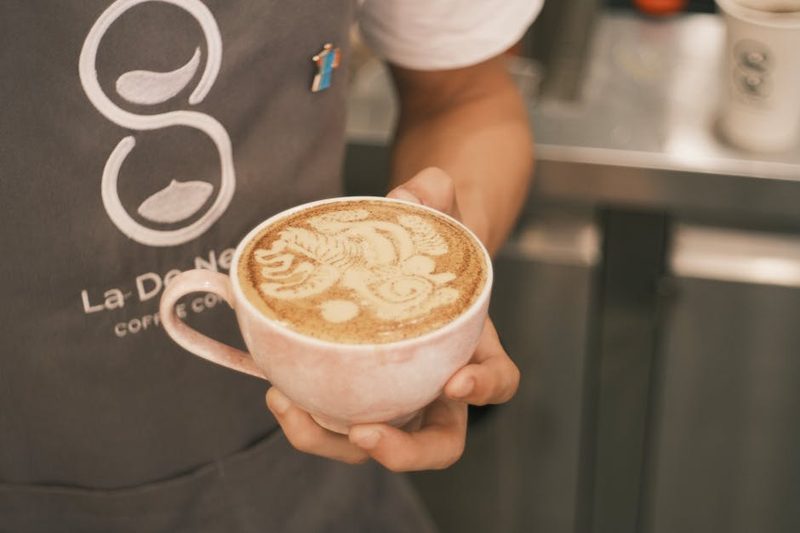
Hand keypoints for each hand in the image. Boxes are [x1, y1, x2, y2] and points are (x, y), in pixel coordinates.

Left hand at [265, 167, 519, 470]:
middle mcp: (437, 387)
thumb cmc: (426, 243)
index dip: (485, 388)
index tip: (457, 382)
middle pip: (439, 444)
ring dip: (335, 442)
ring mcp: (395, 399)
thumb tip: (413, 190)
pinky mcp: (353, 399)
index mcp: (472, 347)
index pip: (498, 380)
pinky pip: (335, 426)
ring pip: (377, 446)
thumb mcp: (436, 212)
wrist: (400, 259)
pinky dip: (306, 422)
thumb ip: (432, 196)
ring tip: (293, 409)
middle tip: (367, 432)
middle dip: (407, 451)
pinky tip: (277, 392)